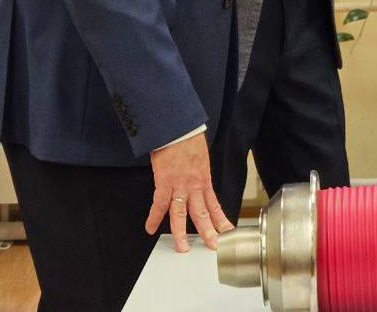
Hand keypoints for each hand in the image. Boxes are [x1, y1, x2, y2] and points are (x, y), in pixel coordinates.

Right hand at [146, 132, 231, 251]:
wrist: (179, 128)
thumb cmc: (189, 141)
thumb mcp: (201, 160)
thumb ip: (199, 176)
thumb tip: (199, 187)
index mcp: (204, 181)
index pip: (214, 205)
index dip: (221, 220)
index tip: (227, 232)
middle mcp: (194, 185)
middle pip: (202, 213)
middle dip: (208, 232)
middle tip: (213, 246)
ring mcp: (180, 185)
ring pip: (181, 213)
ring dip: (181, 232)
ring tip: (182, 248)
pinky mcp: (164, 181)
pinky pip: (159, 203)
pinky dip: (154, 217)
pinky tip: (150, 228)